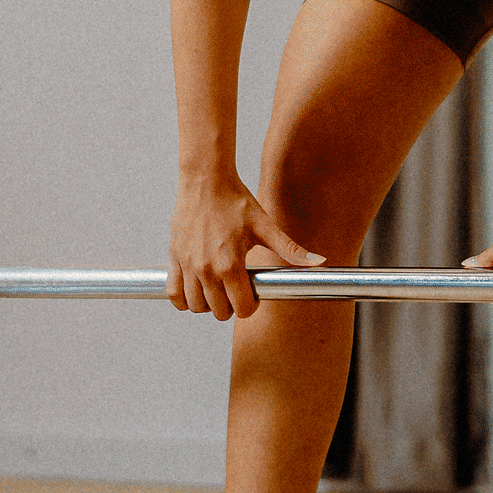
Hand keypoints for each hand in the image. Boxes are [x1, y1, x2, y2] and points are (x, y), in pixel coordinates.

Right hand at [168, 174, 322, 318]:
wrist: (206, 180)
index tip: (253, 295)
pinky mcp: (174, 258)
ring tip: (218, 290)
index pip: (241, 308)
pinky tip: (196, 289)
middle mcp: (206, 269)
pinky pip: (174, 294)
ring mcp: (187, 265)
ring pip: (195, 306)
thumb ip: (290, 249)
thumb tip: (318, 262)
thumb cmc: (234, 200)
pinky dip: (184, 299)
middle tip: (237, 290)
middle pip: (218, 311)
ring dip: (208, 304)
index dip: (251, 306)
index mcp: (230, 265)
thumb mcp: (266, 226)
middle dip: (231, 306)